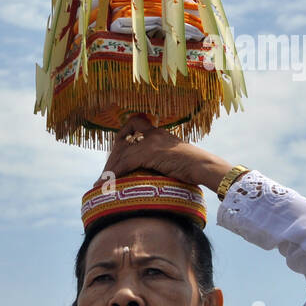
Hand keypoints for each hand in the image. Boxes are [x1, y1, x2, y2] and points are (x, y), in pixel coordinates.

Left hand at [96, 114, 232, 189]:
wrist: (204, 166)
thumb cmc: (195, 166)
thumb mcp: (176, 156)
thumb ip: (162, 157)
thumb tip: (155, 169)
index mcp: (159, 132)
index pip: (134, 123)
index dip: (122, 135)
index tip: (116, 150)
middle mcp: (153, 133)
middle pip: (122, 140)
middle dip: (112, 158)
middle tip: (104, 173)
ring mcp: (151, 142)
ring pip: (122, 154)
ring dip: (110, 170)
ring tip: (101, 183)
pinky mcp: (150, 152)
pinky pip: (126, 163)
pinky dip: (115, 174)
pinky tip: (108, 183)